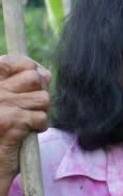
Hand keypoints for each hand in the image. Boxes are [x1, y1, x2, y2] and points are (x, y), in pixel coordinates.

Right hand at [0, 55, 50, 180]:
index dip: (30, 67)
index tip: (36, 80)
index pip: (13, 60)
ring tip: (26, 123)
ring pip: (42, 99)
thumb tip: (45, 74)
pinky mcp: (10, 122)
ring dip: (40, 112)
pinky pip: (41, 117)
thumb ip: (19, 85)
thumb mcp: (3, 103)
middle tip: (30, 109)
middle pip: (34, 78)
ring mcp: (0, 104)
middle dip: (39, 94)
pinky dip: (39, 127)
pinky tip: (25, 135)